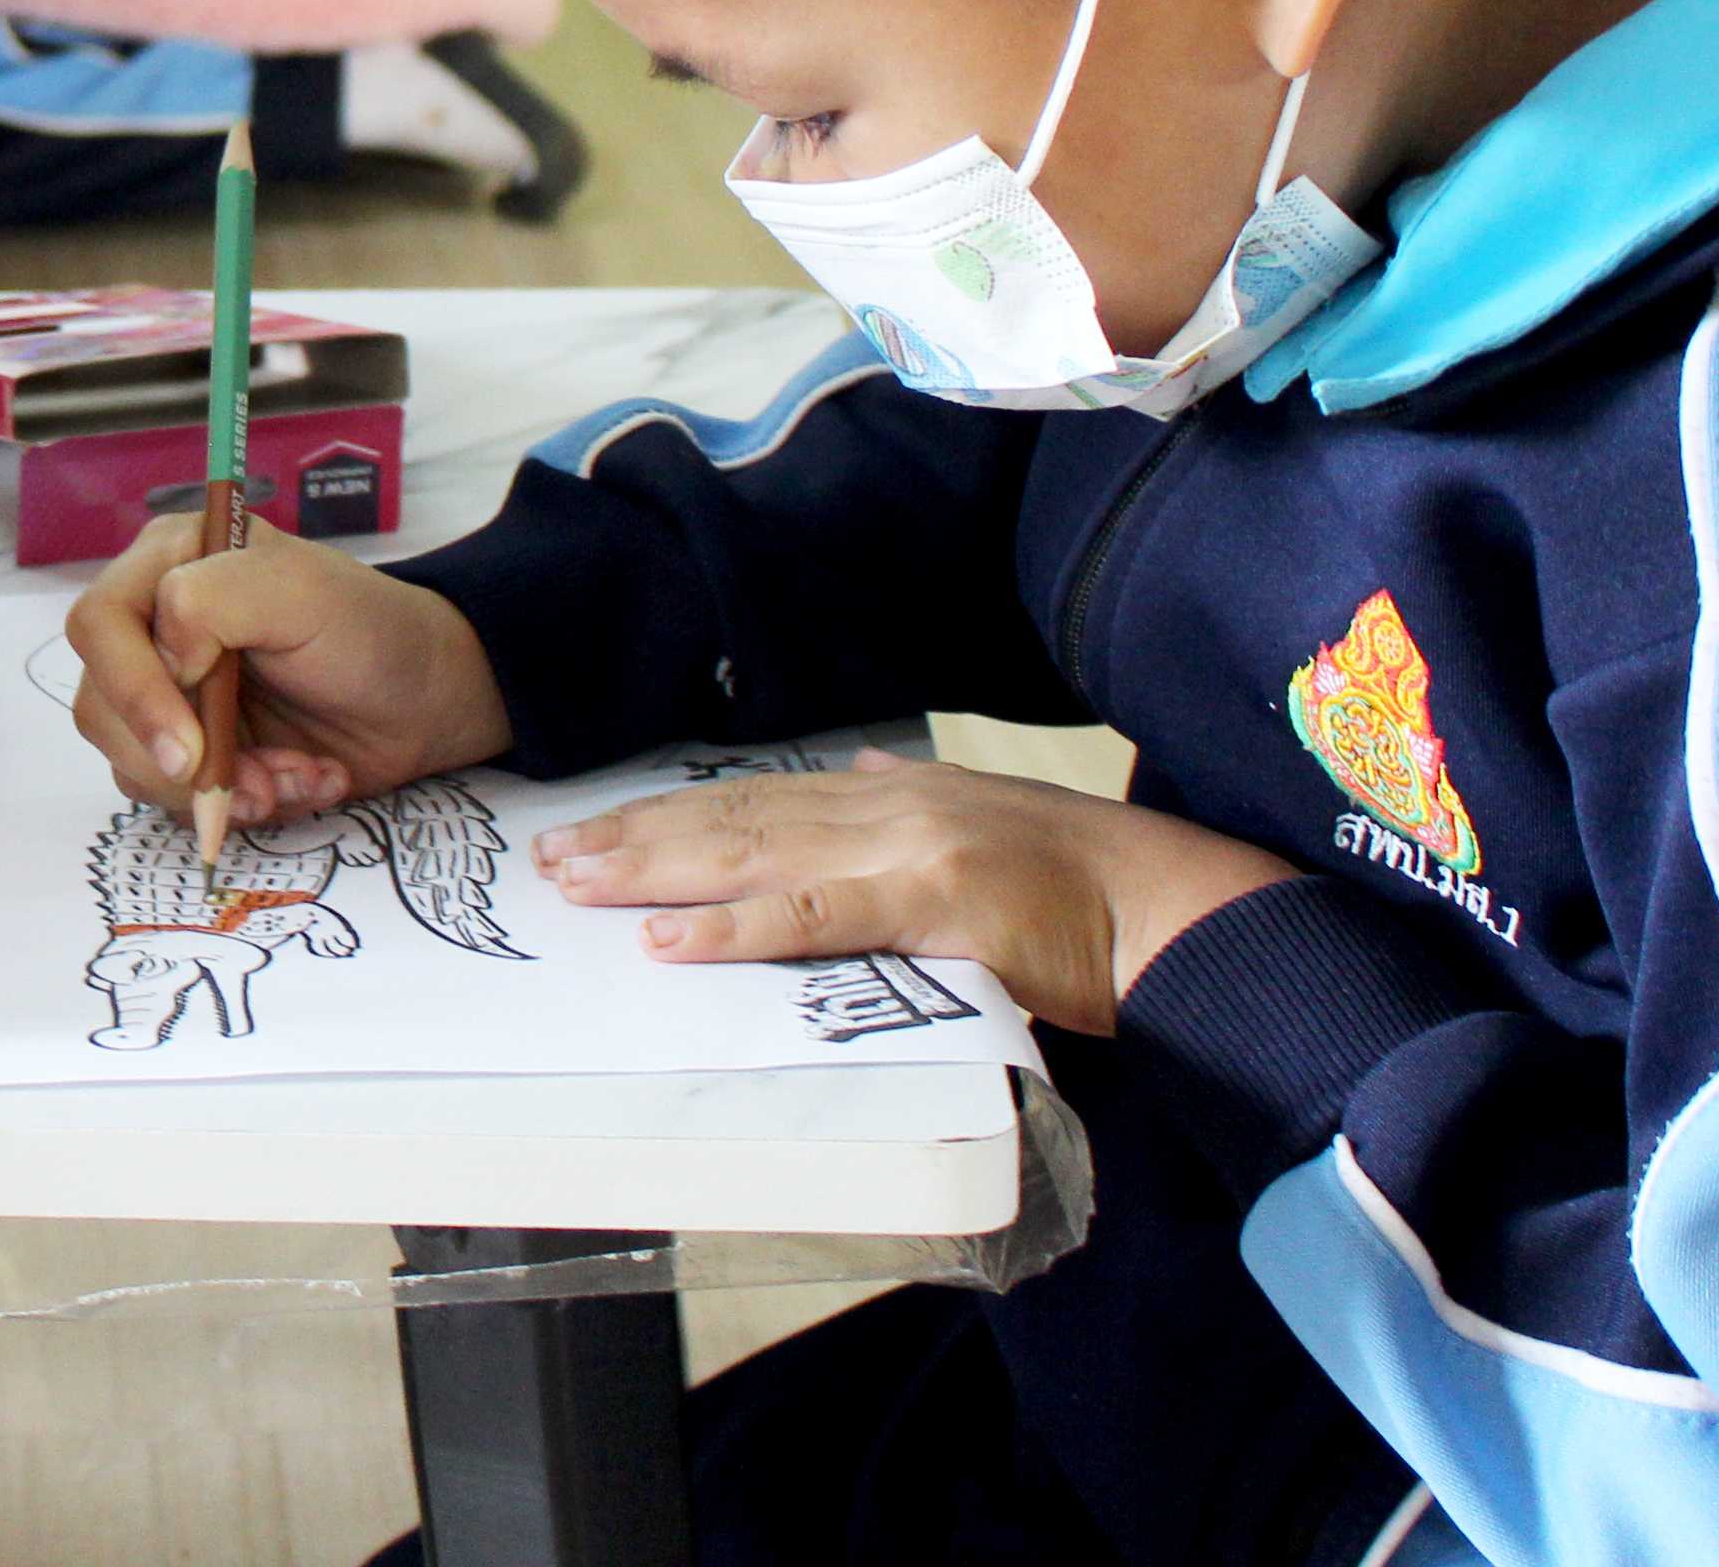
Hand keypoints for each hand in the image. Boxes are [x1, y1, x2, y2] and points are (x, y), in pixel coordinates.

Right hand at [65, 515, 512, 823]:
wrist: (425, 701)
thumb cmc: (367, 630)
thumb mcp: (299, 590)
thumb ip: (213, 601)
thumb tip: (166, 659)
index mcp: (167, 566)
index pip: (100, 625)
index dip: (132, 691)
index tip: (189, 749)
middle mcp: (153, 630)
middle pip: (103, 707)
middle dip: (181, 761)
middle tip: (258, 782)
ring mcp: (171, 697)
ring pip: (135, 765)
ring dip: (220, 788)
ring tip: (294, 776)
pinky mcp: (194, 755)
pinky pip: (179, 800)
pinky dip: (242, 806)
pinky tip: (299, 783)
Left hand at [532, 748, 1297, 1034]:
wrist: (1170, 905)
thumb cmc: (1080, 881)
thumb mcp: (984, 819)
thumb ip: (912, 798)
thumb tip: (862, 774)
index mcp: (889, 794)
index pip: (752, 801)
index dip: (666, 814)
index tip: (593, 828)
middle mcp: (883, 808)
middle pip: (732, 822)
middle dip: (633, 840)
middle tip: (549, 860)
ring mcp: (905, 852)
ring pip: (753, 859)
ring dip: (655, 876)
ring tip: (578, 888)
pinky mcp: (934, 907)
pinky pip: (814, 921)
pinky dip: (736, 931)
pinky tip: (673, 943)